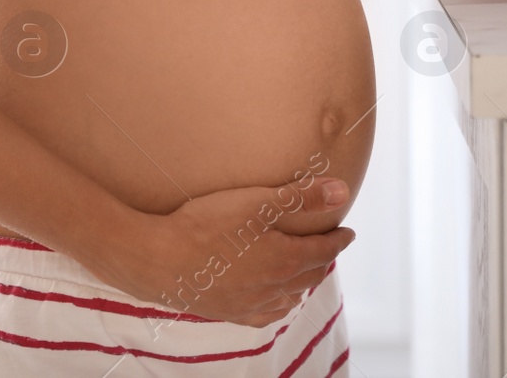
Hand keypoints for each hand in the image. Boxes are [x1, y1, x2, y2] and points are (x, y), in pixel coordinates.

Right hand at [93, 177, 355, 327]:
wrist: (159, 259)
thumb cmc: (207, 225)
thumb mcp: (257, 202)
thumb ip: (301, 197)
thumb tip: (342, 191)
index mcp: (285, 260)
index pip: (323, 250)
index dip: (338, 239)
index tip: (347, 232)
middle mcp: (273, 288)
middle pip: (309, 275)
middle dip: (323, 260)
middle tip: (329, 248)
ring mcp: (251, 304)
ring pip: (290, 297)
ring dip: (303, 283)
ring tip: (305, 272)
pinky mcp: (228, 312)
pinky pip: (266, 315)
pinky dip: (279, 305)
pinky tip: (275, 301)